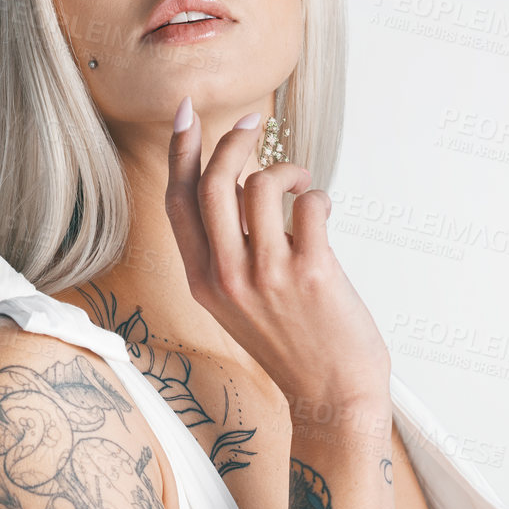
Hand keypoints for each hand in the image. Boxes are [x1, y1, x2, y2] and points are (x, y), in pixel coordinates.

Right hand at [165, 98, 390, 406]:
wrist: (330, 394)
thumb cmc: (292, 343)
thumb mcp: (239, 302)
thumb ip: (230, 250)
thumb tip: (240, 184)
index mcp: (203, 281)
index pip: (179, 202)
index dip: (179, 152)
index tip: (187, 114)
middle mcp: (228, 277)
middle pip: (214, 185)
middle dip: (233, 141)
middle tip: (254, 125)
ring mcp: (268, 276)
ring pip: (263, 186)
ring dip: (287, 170)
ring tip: (302, 186)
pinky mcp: (312, 272)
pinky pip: (310, 204)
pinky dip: (318, 196)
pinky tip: (322, 212)